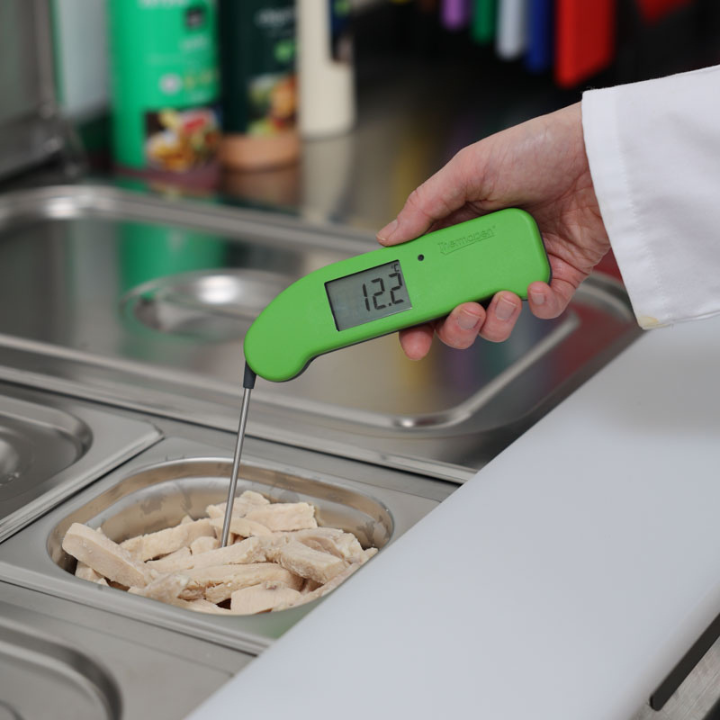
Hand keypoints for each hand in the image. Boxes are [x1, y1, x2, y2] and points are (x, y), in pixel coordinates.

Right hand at [376, 102, 609, 359]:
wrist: (599, 151)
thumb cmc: (536, 147)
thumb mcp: (470, 168)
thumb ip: (426, 205)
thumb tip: (390, 238)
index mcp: (456, 232)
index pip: (425, 280)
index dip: (412, 308)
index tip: (404, 327)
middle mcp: (484, 256)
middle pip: (455, 311)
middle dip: (453, 326)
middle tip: (460, 313)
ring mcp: (519, 269)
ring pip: (495, 320)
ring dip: (494, 321)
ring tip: (503, 296)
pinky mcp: (556, 276)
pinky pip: (542, 308)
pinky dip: (539, 304)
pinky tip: (537, 285)